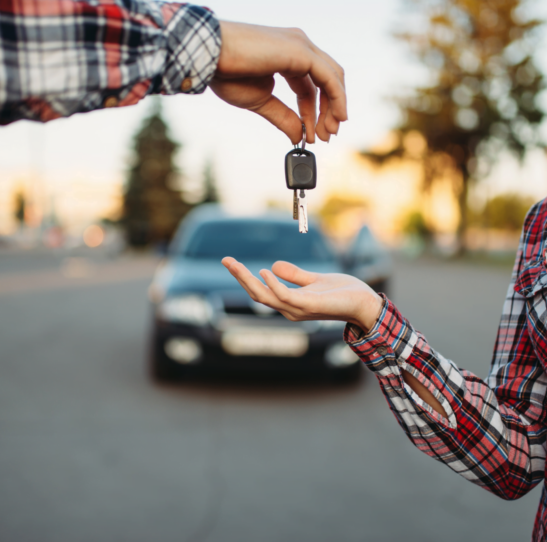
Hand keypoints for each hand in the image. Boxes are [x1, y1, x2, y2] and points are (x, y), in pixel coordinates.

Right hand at [210, 21, 346, 144]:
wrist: (210, 57)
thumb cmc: (227, 74)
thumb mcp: (261, 102)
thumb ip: (283, 118)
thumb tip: (298, 137)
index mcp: (288, 55)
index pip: (312, 86)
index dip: (314, 113)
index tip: (314, 135)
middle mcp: (298, 46)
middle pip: (327, 81)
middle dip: (330, 111)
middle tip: (327, 136)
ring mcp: (301, 45)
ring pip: (332, 78)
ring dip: (335, 108)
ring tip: (329, 132)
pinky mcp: (300, 51)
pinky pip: (328, 77)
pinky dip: (337, 98)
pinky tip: (337, 117)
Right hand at [221, 258, 382, 330]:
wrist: (365, 303)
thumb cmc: (343, 293)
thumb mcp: (314, 280)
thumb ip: (295, 275)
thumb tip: (272, 266)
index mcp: (290, 302)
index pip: (261, 290)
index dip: (244, 277)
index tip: (231, 262)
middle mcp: (290, 309)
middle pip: (257, 294)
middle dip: (240, 277)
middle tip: (225, 259)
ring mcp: (298, 309)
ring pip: (265, 296)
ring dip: (248, 279)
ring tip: (234, 264)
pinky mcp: (309, 306)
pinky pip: (285, 296)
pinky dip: (273, 284)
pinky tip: (264, 271)